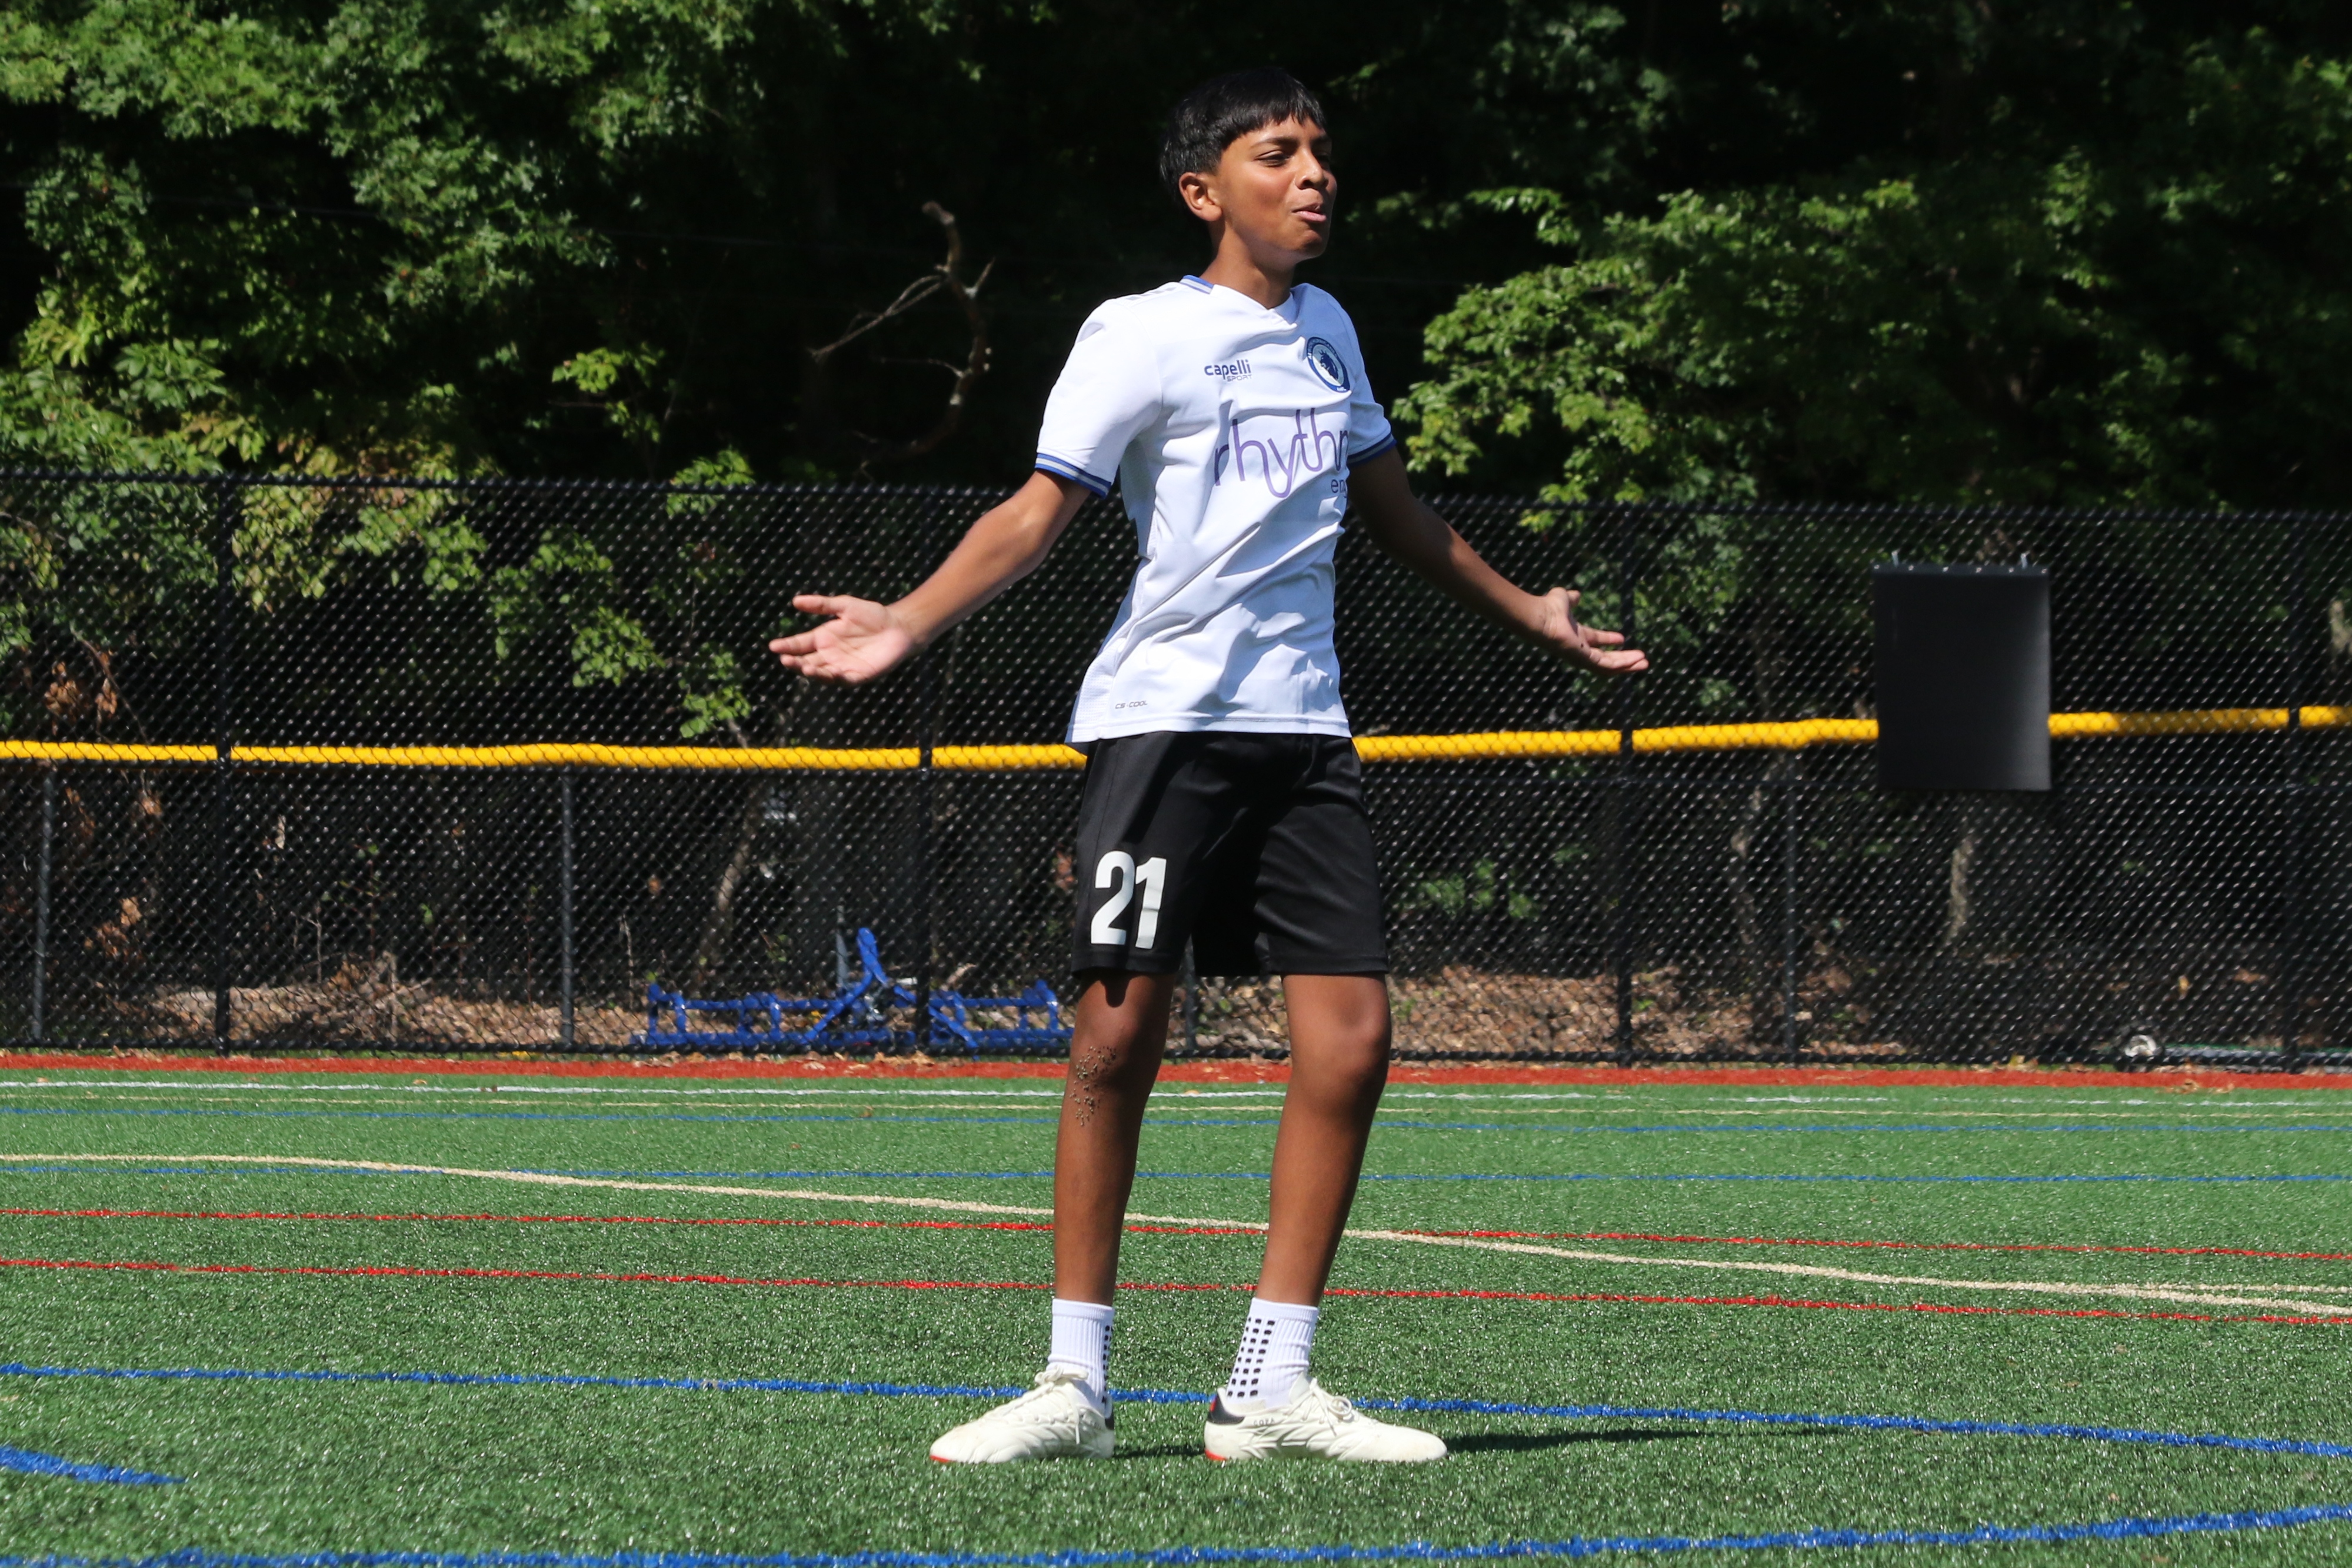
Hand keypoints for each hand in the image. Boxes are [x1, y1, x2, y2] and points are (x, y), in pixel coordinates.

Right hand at [768, 594, 917, 683]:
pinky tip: (825, 673)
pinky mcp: (858, 675)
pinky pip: (842, 679)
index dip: (787, 645)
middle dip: (795, 662)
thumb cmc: (873, 615)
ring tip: (803, 667)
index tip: (773, 646)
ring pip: (821, 673)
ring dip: (811, 672)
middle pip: (807, 661)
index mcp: (824, 637)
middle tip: (785, 659)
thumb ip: (821, 604)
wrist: (898, 627)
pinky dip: (833, 677)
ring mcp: (842, 666)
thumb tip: (795, 601)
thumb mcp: (845, 605)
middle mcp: (830, 654)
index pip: (800, 644)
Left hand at [1533, 588, 1647, 673]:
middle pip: (1605, 658)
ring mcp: (1581, 656)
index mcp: (1575, 635)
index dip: (1608, 639)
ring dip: (1627, 665)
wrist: (1540, 616)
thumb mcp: (1565, 599)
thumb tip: (1575, 594)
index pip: (1595, 642)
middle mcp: (1579, 648)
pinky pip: (1607, 666)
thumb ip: (1571, 599)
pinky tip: (1637, 661)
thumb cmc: (1549, 607)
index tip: (1622, 638)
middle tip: (1640, 658)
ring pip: (1608, 666)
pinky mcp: (1584, 660)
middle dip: (1623, 658)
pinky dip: (1623, 665)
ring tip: (1644, 663)